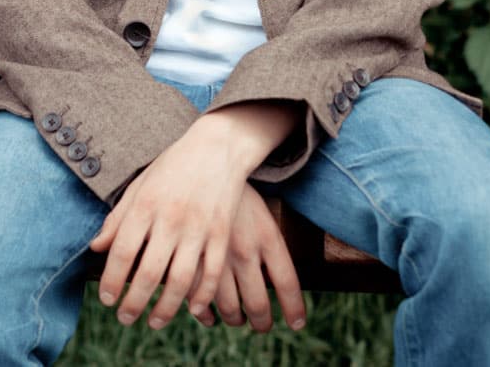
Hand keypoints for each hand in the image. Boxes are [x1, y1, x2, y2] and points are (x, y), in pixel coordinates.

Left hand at [88, 99, 300, 329]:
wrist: (218, 146)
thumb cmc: (173, 166)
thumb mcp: (139, 185)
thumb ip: (118, 218)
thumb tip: (96, 248)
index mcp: (145, 205)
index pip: (122, 252)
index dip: (112, 280)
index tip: (107, 299)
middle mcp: (170, 218)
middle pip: (149, 272)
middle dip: (134, 303)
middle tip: (124, 319)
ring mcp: (199, 227)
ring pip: (181, 279)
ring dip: (166, 307)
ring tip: (154, 322)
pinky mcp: (221, 232)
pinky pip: (211, 272)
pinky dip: (202, 295)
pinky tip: (193, 309)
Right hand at [190, 185, 305, 331]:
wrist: (201, 163)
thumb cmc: (235, 193)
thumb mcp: (263, 216)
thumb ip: (273, 251)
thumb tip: (284, 285)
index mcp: (267, 237)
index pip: (288, 284)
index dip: (294, 309)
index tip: (297, 324)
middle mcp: (245, 251)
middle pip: (258, 304)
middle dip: (262, 322)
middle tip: (262, 326)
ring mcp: (217, 256)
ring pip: (230, 308)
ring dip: (235, 319)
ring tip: (238, 319)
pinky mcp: (191, 257)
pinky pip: (200, 301)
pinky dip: (206, 315)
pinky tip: (210, 315)